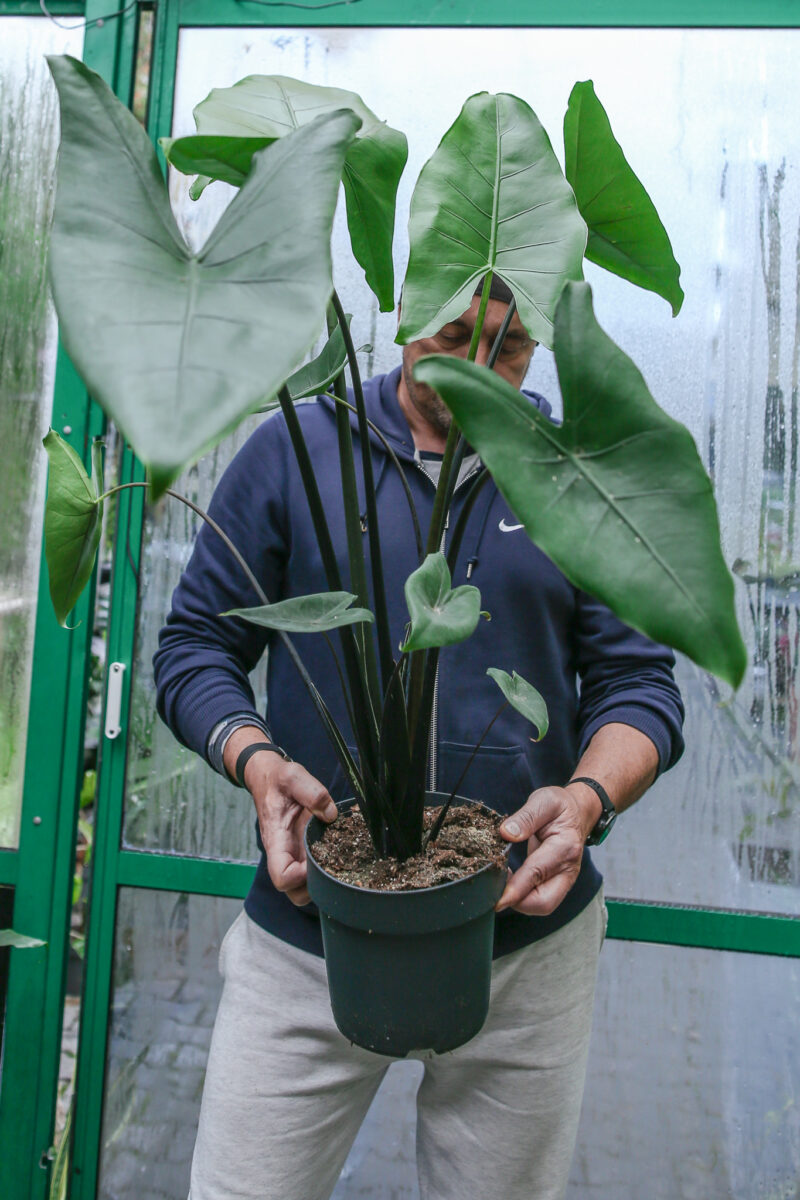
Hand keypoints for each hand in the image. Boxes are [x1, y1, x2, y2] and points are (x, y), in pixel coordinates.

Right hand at [244, 751, 337, 906]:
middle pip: (295, 893)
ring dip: (322, 881)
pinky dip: (326, 870)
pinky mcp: (302, 851)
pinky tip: (340, 852)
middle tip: (335, 863)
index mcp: (276, 840)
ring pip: (305, 888)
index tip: (318, 859)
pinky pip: (311, 873)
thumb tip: (331, 814)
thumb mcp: (294, 776)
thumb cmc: (278, 781)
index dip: (301, 878)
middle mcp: (283, 854)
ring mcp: (293, 855)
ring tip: (339, 858)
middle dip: (316, 886)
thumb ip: (313, 792)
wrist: (269, 779)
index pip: (282, 878)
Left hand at [495, 783, 600, 915]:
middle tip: (495, 887)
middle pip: (544, 903)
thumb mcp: (543, 801)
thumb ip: (525, 817)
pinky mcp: (558, 883)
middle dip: (518, 903)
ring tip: (500, 881)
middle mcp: (568, 869)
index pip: (537, 873)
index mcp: (564, 846)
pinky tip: (509, 881)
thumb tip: (506, 834)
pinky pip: (540, 898)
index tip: (497, 899)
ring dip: (519, 900)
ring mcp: (565, 879)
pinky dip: (523, 896)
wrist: (578, 812)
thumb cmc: (560, 806)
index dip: (515, 889)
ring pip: (542, 905)